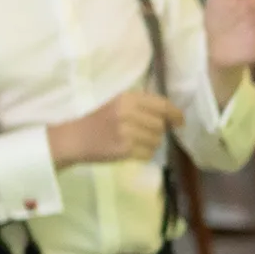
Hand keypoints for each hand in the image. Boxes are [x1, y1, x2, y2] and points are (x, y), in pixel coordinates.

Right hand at [47, 88, 182, 166]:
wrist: (74, 138)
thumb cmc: (98, 120)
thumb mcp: (118, 103)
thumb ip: (141, 105)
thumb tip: (171, 114)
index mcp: (128, 98)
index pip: (162, 105)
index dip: (175, 114)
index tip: (180, 121)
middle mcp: (128, 113)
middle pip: (160, 125)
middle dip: (157, 131)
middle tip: (144, 133)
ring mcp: (126, 132)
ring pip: (156, 141)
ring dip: (151, 144)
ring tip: (136, 142)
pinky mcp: (124, 149)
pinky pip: (148, 154)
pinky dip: (144, 154)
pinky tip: (132, 151)